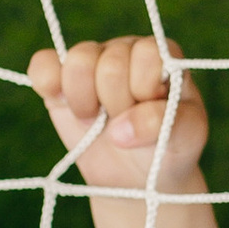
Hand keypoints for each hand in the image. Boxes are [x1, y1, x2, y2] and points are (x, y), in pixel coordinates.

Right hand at [28, 34, 208, 194]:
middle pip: (110, 64)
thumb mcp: (186, 136)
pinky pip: (42, 65)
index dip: (143, 91)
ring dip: (85, 102)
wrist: (139, 177)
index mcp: (161, 55)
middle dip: (116, 106)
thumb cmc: (168, 147)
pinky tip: (64, 106)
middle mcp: (125, 50)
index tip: (151, 114)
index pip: (146, 55)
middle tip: (123, 124)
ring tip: (95, 121)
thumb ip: (164, 123)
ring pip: (77, 61)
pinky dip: (48, 85)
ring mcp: (90, 61)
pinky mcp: (59, 78)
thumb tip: (118, 130)